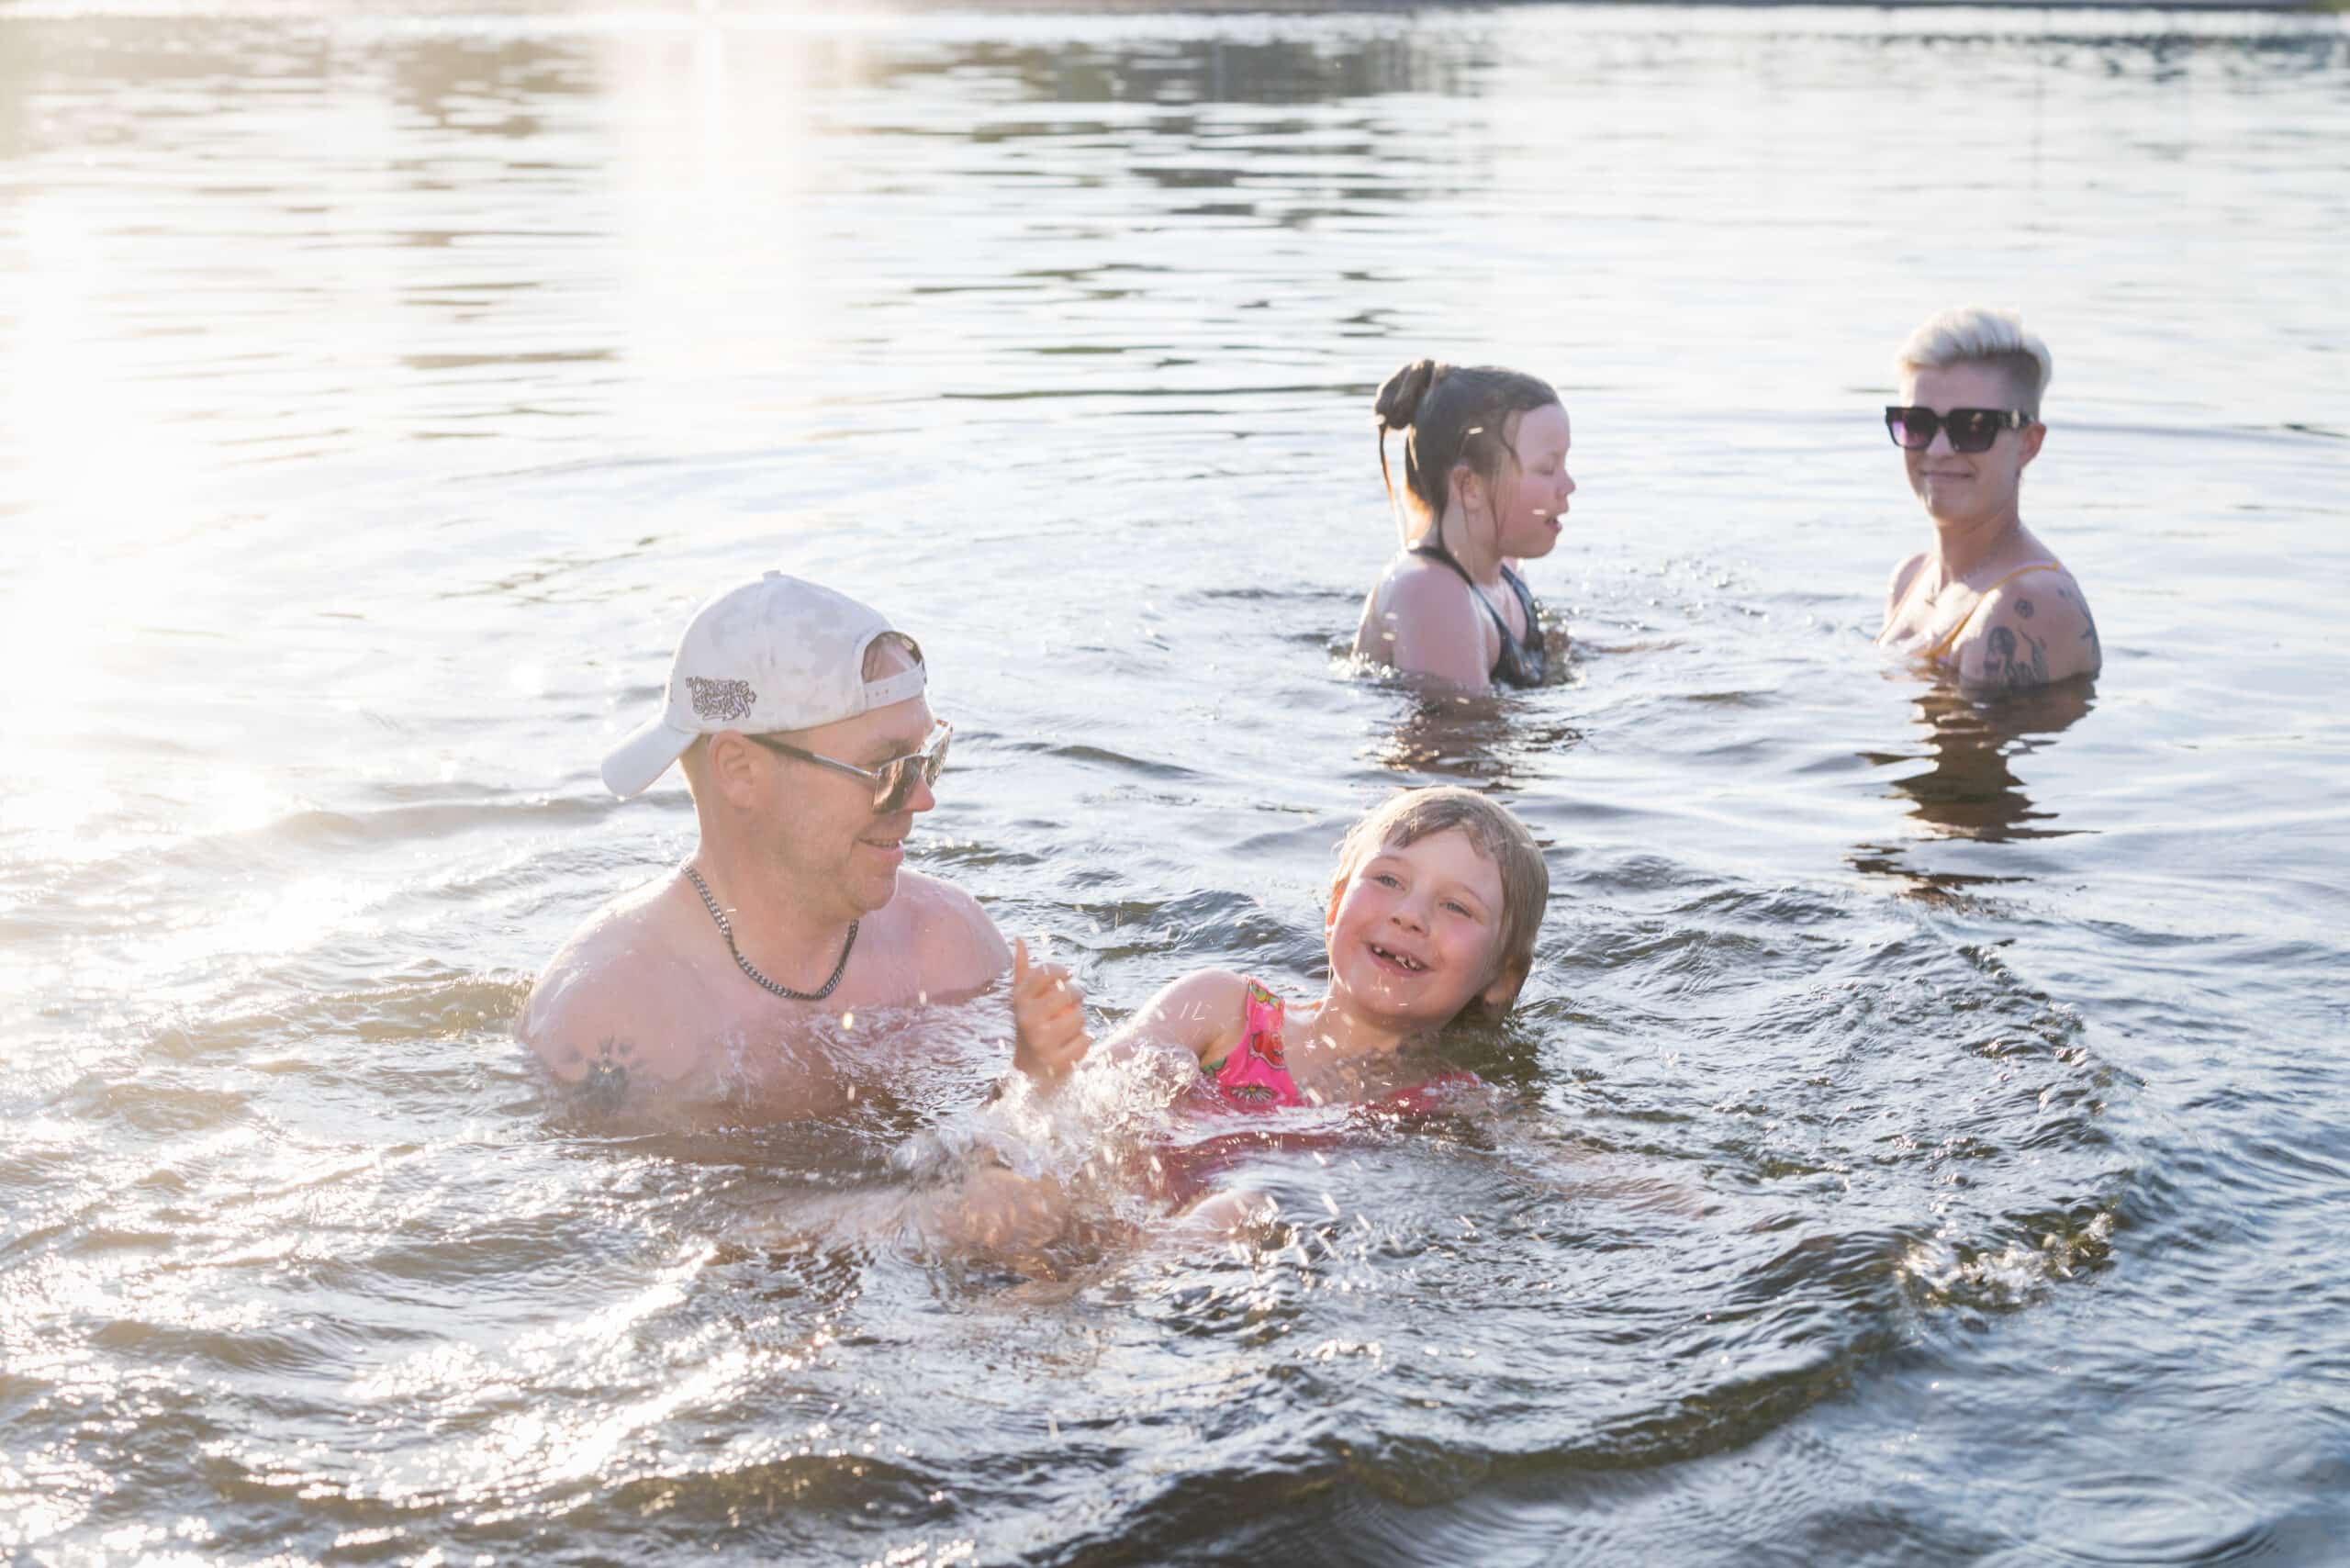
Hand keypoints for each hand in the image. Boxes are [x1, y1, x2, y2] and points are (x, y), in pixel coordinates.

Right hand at [1011, 936, 1090, 1083]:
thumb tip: (1019, 939)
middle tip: (1073, 1002)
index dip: (1062, 971)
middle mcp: (1027, 1018)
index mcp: (1019, 1000)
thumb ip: (1022, 970)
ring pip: (1080, 1018)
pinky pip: (1086, 1041)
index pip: (1047, 971)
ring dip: (1079, 1022)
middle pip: (1069, 992)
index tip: (1066, 977)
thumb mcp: (1022, 999)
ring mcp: (1041, 1041)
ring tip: (1067, 1028)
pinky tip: (1070, 1045)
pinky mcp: (1056, 1061)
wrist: (1027, 1070)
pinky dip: (1084, 1042)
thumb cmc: (1028, 1025)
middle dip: (1077, 994)